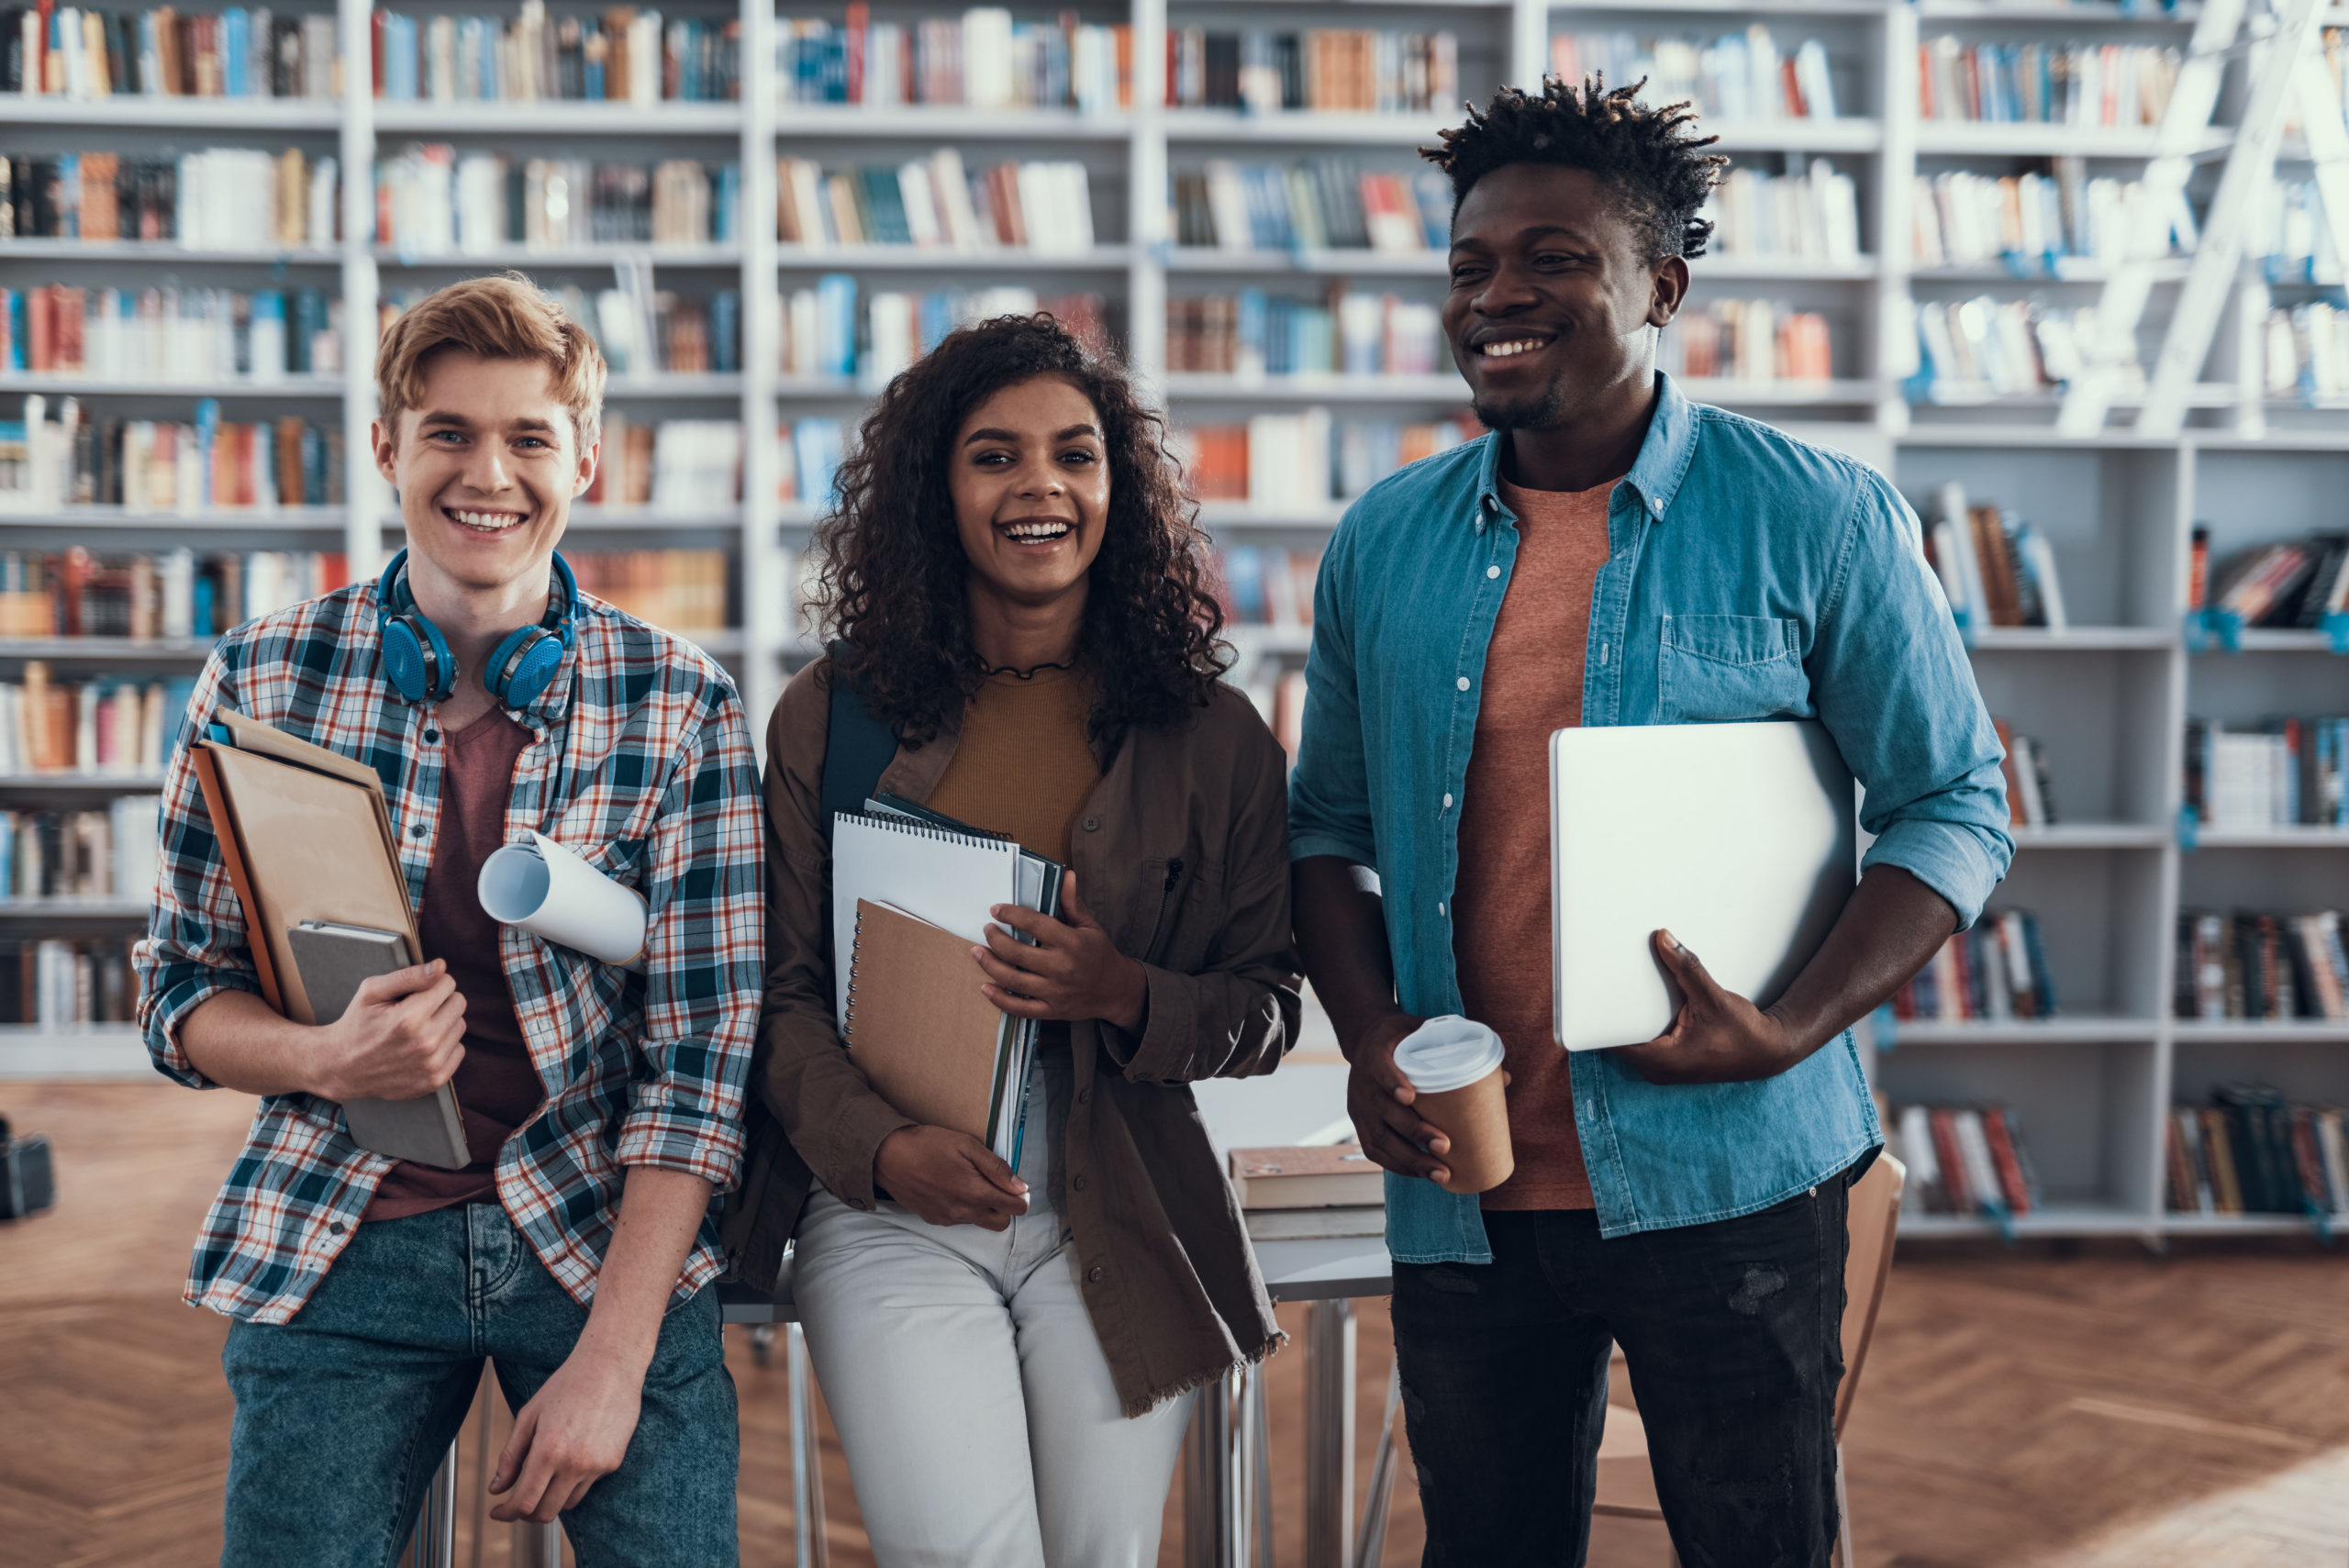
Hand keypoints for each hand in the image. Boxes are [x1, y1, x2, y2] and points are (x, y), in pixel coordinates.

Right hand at [311, 958, 465, 1102]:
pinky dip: (444, 1046)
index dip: (431, 983)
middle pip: (458, 1003)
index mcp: (409, 1018)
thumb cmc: (357, 1024)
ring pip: (460, 1026)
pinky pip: (459, 1050)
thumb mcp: (372, 992)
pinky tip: (421, 1047)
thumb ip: (409, 976)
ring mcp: (432, 1065)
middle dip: (440, 1001)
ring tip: (416, 1029)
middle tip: (415, 1010)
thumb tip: (440, 966)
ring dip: (443, 1023)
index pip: (448, 984)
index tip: (415, 993)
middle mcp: (425, 1043)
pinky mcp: (435, 1080)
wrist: (342, 1067)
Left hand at [488, 1344, 641, 1523]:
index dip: (507, 1513)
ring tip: (547, 1475)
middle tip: (516, 1503)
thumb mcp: (529, 1415)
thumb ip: (510, 1455)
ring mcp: (597, 1465)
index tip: (498, 1512)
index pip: (524, 1501)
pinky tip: (574, 1455)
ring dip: (551, 1498)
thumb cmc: (567, 1385)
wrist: (611, 1365)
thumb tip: (496, 1489)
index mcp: (548, 1450)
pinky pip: (587, 1485)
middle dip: (526, 1514)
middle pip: (545, 1513)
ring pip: (567, 1503)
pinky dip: (574, 1481)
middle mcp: (574, 1464)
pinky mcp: (613, 1463)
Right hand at [873, 1124, 1029, 1229]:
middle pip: (1001, 1223)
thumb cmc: (927, 1145)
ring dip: (984, 1208)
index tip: (1017, 1187)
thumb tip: (1020, 1187)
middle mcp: (963, 1212)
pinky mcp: (934, 1219)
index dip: (1020, 1198)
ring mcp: (947, 1219)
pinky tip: (952, 1188)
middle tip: (997, 1186)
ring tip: (970, 1182)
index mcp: (975, 1193)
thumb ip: (996, 1168)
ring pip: (979, 1222)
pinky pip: (959, 1221)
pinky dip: (963, 1209)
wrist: (887, 1156)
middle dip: (1005, 1208)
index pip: (1014, 1209)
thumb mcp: (966, 1146)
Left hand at [973, 871, 1148, 1032]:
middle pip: (1018, 953)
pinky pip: (1020, 1008)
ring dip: (990, 965)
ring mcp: (1055, 991)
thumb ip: (1073, 903)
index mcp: (1072, 943)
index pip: (1035, 924)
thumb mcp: (1090, 926)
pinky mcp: (1051, 1010)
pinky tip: (985, 988)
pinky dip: (1000, 999)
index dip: (1012, 915)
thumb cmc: (1100, 954)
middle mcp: (1062, 968)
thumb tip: (1067, 876)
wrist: (1117, 990)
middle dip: (996, 939)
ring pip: (1013, 980)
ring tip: (977, 952)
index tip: (997, 909)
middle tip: (987, 930)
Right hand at [1342, 1011, 1456, 1185]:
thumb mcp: (1423, 1031)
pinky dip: (1398, 1166)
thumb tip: (1505, 1078)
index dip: (1391, 1083)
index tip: (1410, 1098)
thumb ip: (1460, 1048)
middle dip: (1414, 1131)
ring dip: (1410, 1159)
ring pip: (1380, 1138)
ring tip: (1441, 1173)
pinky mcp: (1360, 1125)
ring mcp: (1358, 1107)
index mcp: (1375, 1053)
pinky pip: (1375, 1151)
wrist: (1367, 1042)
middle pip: (1384, 1111)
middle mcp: (1362, 1082)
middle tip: (1445, 1145)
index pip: (1379, 1068)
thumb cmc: (1403, 1038)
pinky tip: (1422, 1175)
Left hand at [1608, 930, 1800, 1084]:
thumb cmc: (1744, 1034)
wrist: (1769, 1051)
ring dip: (1629, 1018)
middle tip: (1602, 980)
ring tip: (1621, 988)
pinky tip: (1645, 1003)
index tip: (1587, 993)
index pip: (1611, 1040)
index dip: (1596, 1017)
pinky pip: (1646, 1042)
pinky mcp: (1672, 1062)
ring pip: (1632, 1040)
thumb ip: (1686, 968)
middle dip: (1612, 1012)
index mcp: (1661, 1060)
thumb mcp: (1713, 998)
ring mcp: (1664, 1068)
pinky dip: (1644, 1023)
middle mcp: (1657, 1069)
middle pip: (1618, 1038)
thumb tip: (1663, 939)